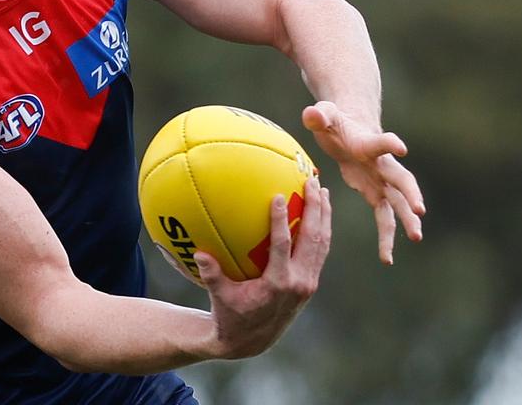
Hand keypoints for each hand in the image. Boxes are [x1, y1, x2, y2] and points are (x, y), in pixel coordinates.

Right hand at [195, 178, 331, 358]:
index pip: (283, 245)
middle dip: (315, 208)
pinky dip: (322, 230)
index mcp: (278, 284)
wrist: (253, 341)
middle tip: (312, 181)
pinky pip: (320, 251)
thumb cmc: (231, 316)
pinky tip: (319, 212)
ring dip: (324, 216)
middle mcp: (299, 283)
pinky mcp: (310, 283)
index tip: (279, 195)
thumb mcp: (219, 296)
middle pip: (312, 239)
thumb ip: (212, 275)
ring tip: (322, 190)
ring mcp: (308, 283)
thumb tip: (197, 253)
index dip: (282, 220)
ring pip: (322, 244)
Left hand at [302, 101, 424, 264]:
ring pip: (399, 203)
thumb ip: (319, 115)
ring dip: (408, 220)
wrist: (350, 130)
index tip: (401, 148)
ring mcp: (383, 181)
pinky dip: (387, 238)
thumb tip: (312, 115)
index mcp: (368, 144)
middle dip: (411, 194)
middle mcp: (382, 164)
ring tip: (416, 238)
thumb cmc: (334, 122)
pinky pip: (385, 219)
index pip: (381, 143)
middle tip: (420, 210)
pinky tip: (387, 258)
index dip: (389, 144)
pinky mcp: (376, 194)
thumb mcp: (324, 117)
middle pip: (401, 179)